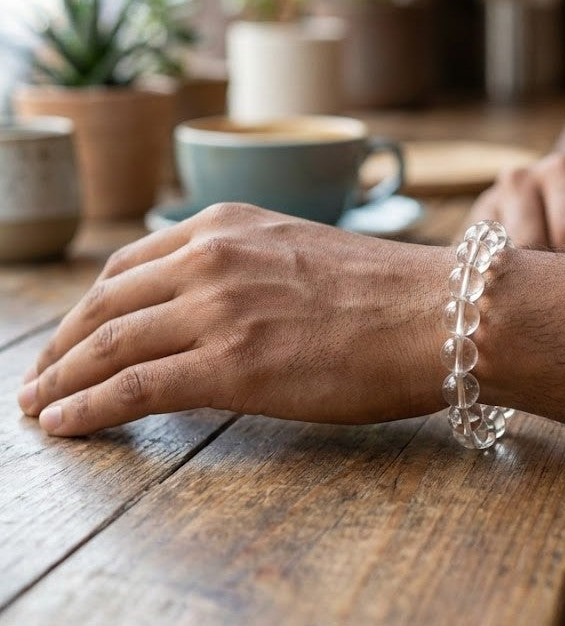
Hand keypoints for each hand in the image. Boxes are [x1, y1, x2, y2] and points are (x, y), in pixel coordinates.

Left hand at [18, 203, 446, 435]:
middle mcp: (212, 257)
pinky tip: (65, 424)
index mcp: (230, 225)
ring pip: (107, 345)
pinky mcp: (229, 365)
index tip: (74, 335)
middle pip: (106, 303)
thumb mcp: (300, 255)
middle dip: (63, 345)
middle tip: (41, 376)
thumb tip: (213, 310)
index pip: (130, 266)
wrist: (440, 311)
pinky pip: (132, 388)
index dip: (90, 306)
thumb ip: (246, 271)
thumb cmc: (389, 291)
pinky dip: (86, 408)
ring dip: (62, 379)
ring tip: (39, 406)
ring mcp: (218, 309)